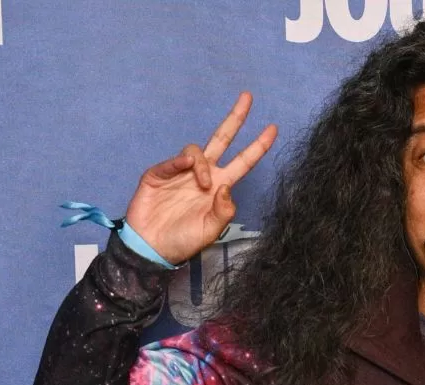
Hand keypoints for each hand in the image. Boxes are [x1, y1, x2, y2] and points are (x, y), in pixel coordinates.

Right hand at [124, 93, 277, 264]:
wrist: (151, 248)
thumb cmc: (182, 241)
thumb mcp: (210, 231)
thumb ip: (224, 212)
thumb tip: (227, 186)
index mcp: (220, 188)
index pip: (243, 162)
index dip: (258, 146)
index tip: (273, 129)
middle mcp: (203, 175)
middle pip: (222, 140)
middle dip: (235, 118)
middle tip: (248, 97)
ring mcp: (181, 173)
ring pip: (197, 150)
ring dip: (203, 164)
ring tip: (201, 185)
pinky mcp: (160, 174)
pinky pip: (173, 161)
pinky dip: (181, 161)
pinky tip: (187, 168)